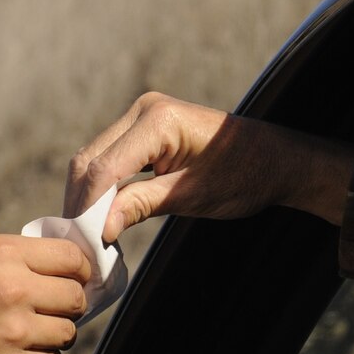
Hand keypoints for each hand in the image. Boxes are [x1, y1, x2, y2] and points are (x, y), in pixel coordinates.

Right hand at [0, 235, 88, 353]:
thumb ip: (12, 261)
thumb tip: (56, 271)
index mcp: (3, 255)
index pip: (72, 257)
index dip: (81, 269)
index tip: (76, 279)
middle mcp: (14, 289)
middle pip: (76, 297)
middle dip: (68, 304)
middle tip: (51, 309)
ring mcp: (15, 332)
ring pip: (67, 333)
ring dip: (52, 333)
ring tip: (25, 333)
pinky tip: (13, 352)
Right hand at [66, 92, 353, 243]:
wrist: (273, 159)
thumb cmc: (243, 175)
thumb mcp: (192, 196)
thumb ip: (141, 205)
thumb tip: (100, 228)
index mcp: (159, 120)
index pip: (104, 168)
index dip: (90, 208)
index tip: (87, 244)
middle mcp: (143, 110)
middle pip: (89, 160)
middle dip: (81, 204)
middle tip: (80, 244)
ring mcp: (140, 116)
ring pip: (93, 160)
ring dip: (87, 197)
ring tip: (88, 235)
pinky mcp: (141, 129)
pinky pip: (108, 159)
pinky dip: (101, 188)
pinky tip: (101, 215)